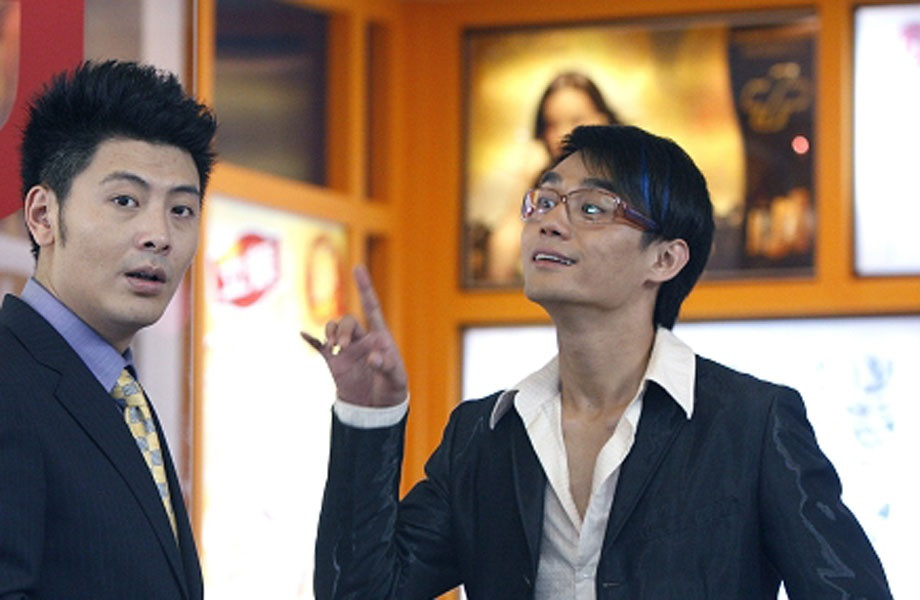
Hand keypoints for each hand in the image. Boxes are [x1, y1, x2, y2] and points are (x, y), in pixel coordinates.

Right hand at [302, 265, 407, 406]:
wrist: (376, 407)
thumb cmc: (391, 389)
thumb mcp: (396, 379)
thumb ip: (386, 366)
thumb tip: (372, 357)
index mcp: (379, 336)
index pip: (371, 306)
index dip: (365, 287)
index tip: (358, 268)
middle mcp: (361, 338)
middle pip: (348, 321)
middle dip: (343, 329)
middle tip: (342, 346)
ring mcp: (346, 349)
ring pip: (333, 329)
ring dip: (331, 333)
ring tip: (334, 347)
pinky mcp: (334, 361)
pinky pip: (319, 346)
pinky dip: (311, 339)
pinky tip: (302, 334)